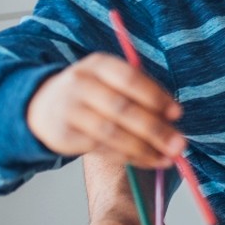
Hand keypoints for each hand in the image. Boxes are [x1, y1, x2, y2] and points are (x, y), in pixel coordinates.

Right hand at [26, 53, 183, 167]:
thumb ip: (142, 93)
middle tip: (179, 145)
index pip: (129, 78)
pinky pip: (101, 148)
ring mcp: (70, 110)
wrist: (45, 105)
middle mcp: (81, 84)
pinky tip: (150, 161)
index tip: (177, 113)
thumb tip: (173, 118)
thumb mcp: (113, 80)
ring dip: (143, 148)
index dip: (155, 96)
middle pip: (121, 108)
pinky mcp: (64, 135)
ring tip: (168, 158)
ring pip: (111, 133)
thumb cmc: (95, 91)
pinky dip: (129, 157)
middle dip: (154, 129)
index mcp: (98, 64)